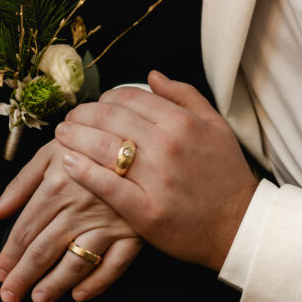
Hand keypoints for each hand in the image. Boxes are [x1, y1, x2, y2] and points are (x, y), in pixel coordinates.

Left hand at [0, 139, 142, 301]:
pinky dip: (97, 283)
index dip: (9, 256)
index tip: (0, 274)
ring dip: (55, 284)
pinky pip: (115, 264)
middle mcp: (80, 208)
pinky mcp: (135, 231)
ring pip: (77, 262)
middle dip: (23, 277)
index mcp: (57, 187)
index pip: (25, 231)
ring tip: (39, 299)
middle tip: (10, 296)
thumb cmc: (89, 143)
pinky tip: (79, 295)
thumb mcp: (50, 153)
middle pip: (44, 250)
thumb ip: (20, 185)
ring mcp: (109, 222)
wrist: (139, 138)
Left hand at [56, 71, 258, 270]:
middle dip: (82, 115)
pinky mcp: (145, 210)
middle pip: (110, 118)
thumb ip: (184, 96)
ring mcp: (155, 178)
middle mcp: (167, 145)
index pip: (128, 97)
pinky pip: (106, 184)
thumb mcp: (216, 126)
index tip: (94, 106)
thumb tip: (151, 76)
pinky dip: (83, 171)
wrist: (239, 226)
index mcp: (182, 122)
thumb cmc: (226, 175)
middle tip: (68, 119)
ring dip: (75, 138)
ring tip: (61, 136)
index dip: (104, 98)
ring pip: (103, 147)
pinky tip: (68, 163)